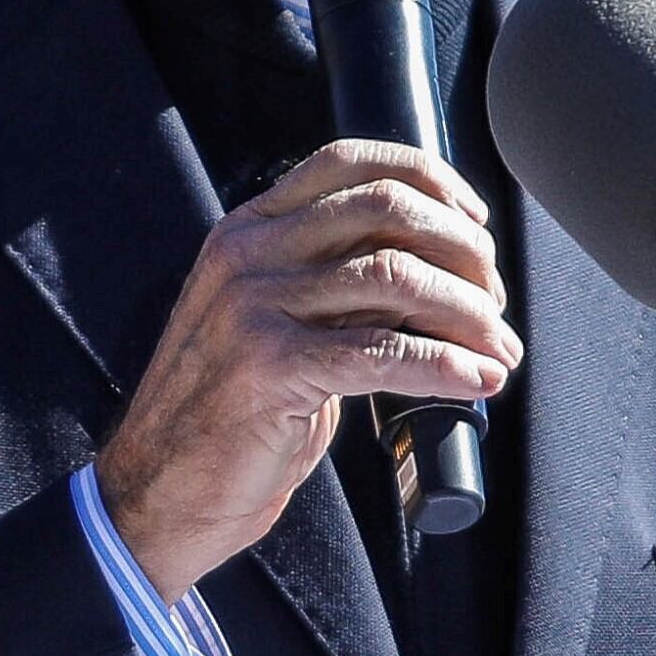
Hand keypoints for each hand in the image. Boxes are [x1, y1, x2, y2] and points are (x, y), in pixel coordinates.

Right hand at [96, 140, 518, 599]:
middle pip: (385, 209)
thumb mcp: (271, 324)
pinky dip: (445, 364)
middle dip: (463, 250)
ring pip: (395, 277)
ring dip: (468, 313)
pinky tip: (476, 380)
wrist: (157, 493)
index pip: (349, 163)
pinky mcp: (271, 367)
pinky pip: (383, 352)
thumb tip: (434, 277)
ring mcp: (253, 307)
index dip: (429, 180)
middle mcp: (247, 255)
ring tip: (497, 347)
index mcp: (247, 232)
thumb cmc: (226, 417)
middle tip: (494, 299)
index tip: (476, 222)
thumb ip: (333, 287)